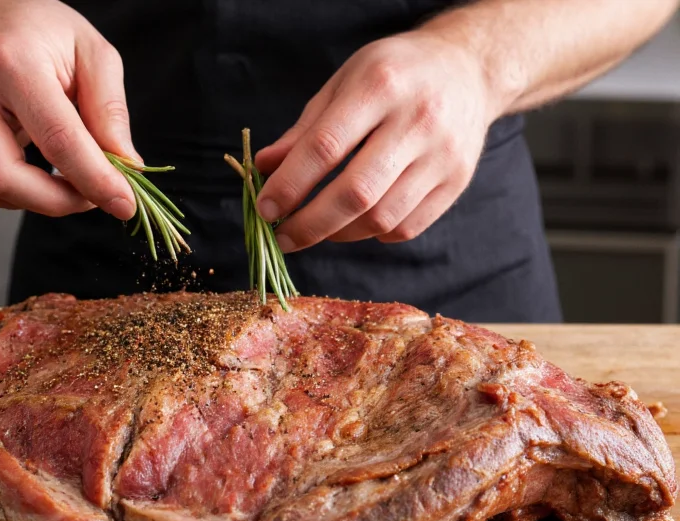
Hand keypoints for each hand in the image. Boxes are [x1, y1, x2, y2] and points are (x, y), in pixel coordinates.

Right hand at [0, 0, 136, 218]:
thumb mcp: (90, 50)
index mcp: (12, 62)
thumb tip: (127, 165)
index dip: (95, 180)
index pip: (57, 140)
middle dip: (60, 202)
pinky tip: (42, 173)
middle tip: (95, 196)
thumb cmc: (36, 30)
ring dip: (41, 201)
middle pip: (6, 178)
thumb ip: (110, 109)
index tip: (125, 203)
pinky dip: (21, 191)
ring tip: (72, 182)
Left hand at [254, 31, 498, 250]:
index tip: (265, 208)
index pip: (325, 147)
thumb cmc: (394, 75)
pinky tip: (358, 222)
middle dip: (310, 224)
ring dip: (339, 234)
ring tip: (317, 229)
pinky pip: (407, 227)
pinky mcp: (457, 181)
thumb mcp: (344, 82)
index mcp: (380, 85)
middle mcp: (417, 120)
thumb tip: (264, 169)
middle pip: (356, 193)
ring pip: (381, 218)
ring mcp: (443, 154)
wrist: (468, 69)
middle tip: (282, 238)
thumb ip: (305, 129)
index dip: (290, 184)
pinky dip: (373, 234)